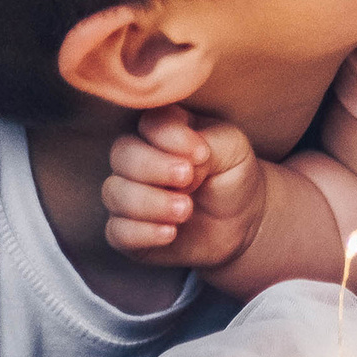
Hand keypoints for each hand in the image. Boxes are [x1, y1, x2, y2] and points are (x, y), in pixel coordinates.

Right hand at [103, 106, 268, 266]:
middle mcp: (138, 157)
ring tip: (185, 210)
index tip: (202, 154)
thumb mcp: (233, 149)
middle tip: (187, 179)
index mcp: (163, 129)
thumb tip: (183, 159)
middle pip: (122, 153)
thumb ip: (210, 143)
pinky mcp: (127, 229)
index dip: (171, 137)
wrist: (241, 223)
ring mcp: (129, 193)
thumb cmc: (233, 176)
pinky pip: (116, 230)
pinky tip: (170, 232)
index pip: (149, 123)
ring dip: (150, 202)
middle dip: (153, 167)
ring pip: (114, 192)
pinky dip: (141, 232)